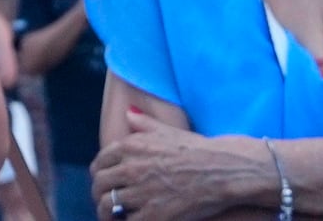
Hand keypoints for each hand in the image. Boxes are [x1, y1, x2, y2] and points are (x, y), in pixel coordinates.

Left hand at [85, 117, 266, 220]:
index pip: (100, 163)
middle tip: (106, 203)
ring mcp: (140, 193)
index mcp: (129, 146)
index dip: (99, 174)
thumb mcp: (167, 130)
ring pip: (107, 206)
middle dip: (99, 194)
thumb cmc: (198, 149)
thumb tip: (128, 113)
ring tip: (113, 217)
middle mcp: (130, 168)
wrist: (223, 170)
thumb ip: (144, 123)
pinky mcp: (153, 215)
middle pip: (99, 185)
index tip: (104, 182)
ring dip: (107, 213)